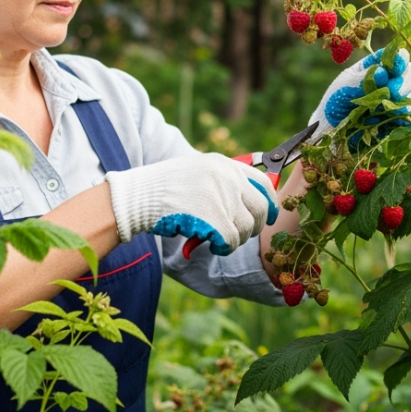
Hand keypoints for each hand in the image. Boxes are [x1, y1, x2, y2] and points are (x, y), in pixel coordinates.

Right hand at [105, 153, 278, 255]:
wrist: (140, 195)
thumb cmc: (164, 187)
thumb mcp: (197, 171)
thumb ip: (223, 181)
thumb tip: (247, 203)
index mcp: (225, 164)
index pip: (263, 182)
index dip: (270, 202)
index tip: (270, 215)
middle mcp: (228, 177)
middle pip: (261, 207)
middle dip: (254, 226)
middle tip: (238, 235)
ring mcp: (222, 197)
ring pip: (247, 227)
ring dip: (235, 239)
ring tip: (218, 240)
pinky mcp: (214, 218)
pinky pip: (232, 240)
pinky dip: (224, 247)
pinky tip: (212, 246)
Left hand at [308, 48, 410, 142]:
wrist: (332, 132)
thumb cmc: (335, 103)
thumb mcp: (344, 86)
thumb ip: (363, 79)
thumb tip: (382, 72)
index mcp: (377, 65)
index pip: (395, 56)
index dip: (399, 59)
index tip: (394, 67)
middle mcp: (392, 80)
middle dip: (404, 81)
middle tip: (391, 92)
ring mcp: (399, 99)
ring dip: (406, 99)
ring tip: (390, 108)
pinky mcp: (401, 118)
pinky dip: (408, 115)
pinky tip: (396, 118)